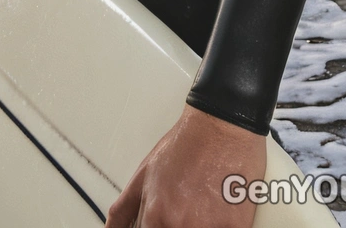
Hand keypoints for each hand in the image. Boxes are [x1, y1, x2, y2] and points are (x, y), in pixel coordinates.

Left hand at [106, 104, 265, 227]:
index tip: (159, 222)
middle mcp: (180, 225)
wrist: (221, 126)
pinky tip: (218, 210)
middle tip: (183, 208)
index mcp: (155, 215)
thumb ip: (124, 209)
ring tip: (201, 205)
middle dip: (175, 224)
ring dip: (198, 224)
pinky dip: (219, 225)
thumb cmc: (186, 145)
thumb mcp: (144, 173)